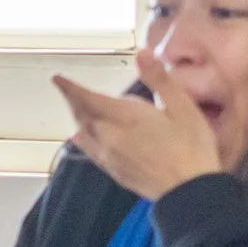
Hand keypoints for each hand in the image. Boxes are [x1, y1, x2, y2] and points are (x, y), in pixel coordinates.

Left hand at [54, 48, 225, 201]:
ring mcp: (111, 156)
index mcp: (125, 116)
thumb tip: (142, 54)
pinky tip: (80, 138)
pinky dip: (83, 140)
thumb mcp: (182, 107)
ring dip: (78, 118)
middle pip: (83, 115)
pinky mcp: (116, 172)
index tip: (57, 79)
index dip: (71, 88)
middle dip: (73, 100)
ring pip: (85, 133)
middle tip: (66, 90)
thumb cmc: (190, 148)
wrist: (188, 192)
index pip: (88, 98)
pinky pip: (91, 151)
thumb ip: (159, 79)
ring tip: (75, 109)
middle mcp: (110, 136)